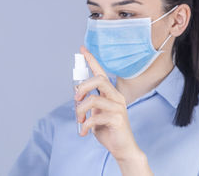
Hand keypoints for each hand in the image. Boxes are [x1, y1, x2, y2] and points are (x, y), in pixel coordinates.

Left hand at [74, 45, 143, 162]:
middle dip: (83, 87)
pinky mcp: (118, 119)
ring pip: (93, 99)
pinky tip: (84, 132)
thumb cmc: (108, 129)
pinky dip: (85, 125)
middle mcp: (116, 97)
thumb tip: (77, 92)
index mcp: (110, 94)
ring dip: (80, 111)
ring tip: (79, 121)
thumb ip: (88, 103)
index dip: (91, 60)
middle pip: (99, 80)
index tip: (82, 49)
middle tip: (75, 98)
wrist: (122, 148)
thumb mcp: (95, 114)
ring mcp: (118, 107)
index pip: (101, 73)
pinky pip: (95, 117)